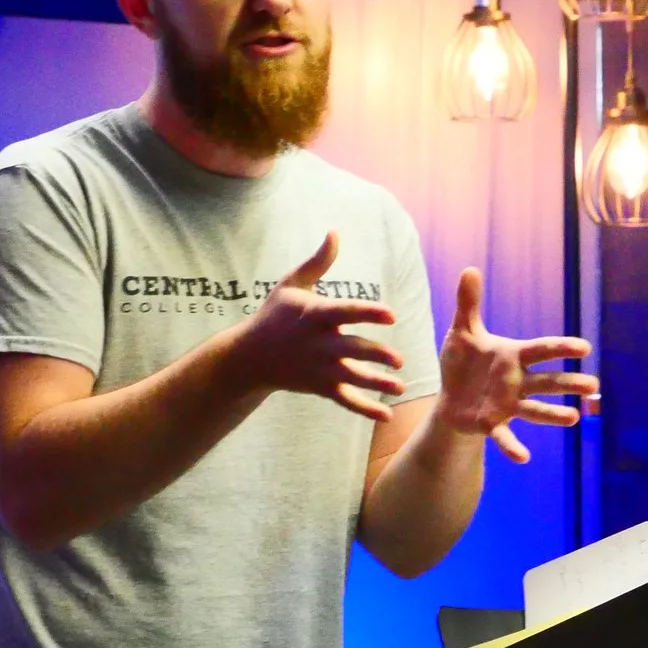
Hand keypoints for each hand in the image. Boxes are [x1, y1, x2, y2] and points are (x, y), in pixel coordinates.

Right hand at [235, 233, 405, 421]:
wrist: (248, 356)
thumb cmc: (274, 315)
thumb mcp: (291, 285)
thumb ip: (318, 262)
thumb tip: (334, 232)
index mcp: (315, 316)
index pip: (346, 312)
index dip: (369, 313)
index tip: (391, 315)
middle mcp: (319, 343)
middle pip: (352, 349)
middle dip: (375, 356)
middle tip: (398, 359)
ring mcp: (319, 368)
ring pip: (352, 377)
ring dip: (376, 384)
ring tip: (399, 387)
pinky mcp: (319, 386)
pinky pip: (344, 399)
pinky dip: (364, 409)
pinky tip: (386, 415)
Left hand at [437, 267, 599, 462]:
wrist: (449, 397)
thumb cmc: (463, 362)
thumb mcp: (463, 331)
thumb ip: (469, 303)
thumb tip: (469, 269)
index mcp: (513, 356)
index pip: (542, 350)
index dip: (562, 348)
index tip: (584, 347)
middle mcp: (517, 381)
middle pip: (548, 382)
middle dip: (569, 383)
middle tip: (594, 386)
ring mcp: (508, 405)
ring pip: (535, 410)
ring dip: (554, 415)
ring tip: (574, 418)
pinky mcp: (493, 424)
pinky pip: (505, 436)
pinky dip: (513, 447)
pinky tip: (524, 459)